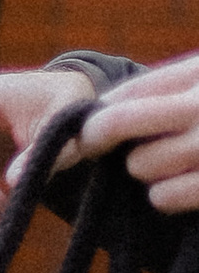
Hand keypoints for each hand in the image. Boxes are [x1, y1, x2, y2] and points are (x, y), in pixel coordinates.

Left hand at [83, 50, 198, 216]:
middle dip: (97, 137)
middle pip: (118, 122)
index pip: (128, 92)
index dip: (97, 111)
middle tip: (93, 145)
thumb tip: (98, 111)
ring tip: (168, 163)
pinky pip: (162, 196)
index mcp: (198, 75)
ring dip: (144, 168)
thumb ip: (166, 91)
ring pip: (139, 165)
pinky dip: (164, 195)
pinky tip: (182, 185)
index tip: (84, 126)